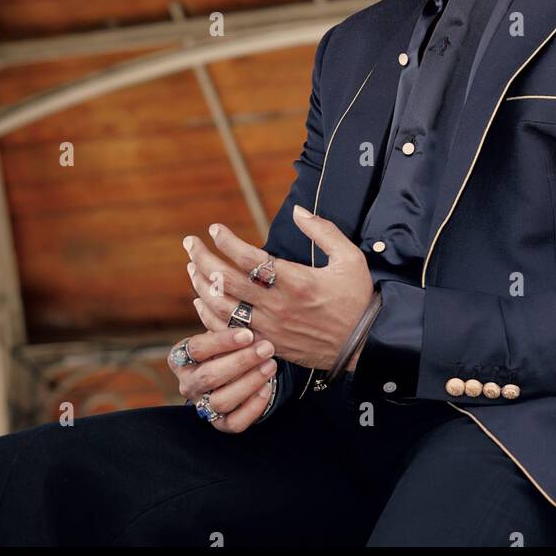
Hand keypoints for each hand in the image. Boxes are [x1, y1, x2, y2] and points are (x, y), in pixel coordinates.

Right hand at [167, 323, 278, 433]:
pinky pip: (234, 422)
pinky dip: (252, 407)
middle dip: (241, 361)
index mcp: (180, 357)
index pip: (197, 348)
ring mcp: (202, 405)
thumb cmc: (228, 345)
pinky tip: (267, 387)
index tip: (248, 333)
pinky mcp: (220, 424)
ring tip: (271, 365)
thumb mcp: (222, 330)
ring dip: (249, 382)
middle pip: (209, 376)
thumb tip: (221, 285)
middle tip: (267, 348)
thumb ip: (222, 318)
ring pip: (221, 400)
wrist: (235, 372)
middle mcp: (187, 384)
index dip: (223, 341)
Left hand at [183, 207, 374, 372]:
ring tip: (192, 267)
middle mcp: (278, 305)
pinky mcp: (269, 344)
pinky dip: (210, 316)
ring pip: (223, 307)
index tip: (215, 229)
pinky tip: (202, 300)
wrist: (365, 344)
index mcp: (296, 281)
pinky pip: (230, 332)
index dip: (227, 241)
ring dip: (202, 285)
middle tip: (190, 243)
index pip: (249, 258)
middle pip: (227, 281)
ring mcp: (270, 328)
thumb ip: (322, 230)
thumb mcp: (349, 257)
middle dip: (203, 259)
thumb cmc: (358, 298)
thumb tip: (298, 210)